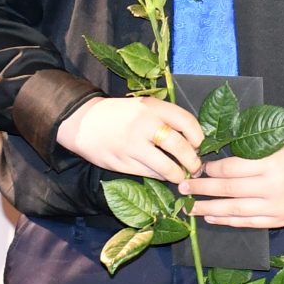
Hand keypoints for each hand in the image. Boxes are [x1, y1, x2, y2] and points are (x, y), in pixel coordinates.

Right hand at [57, 96, 204, 182]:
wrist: (84, 122)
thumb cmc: (121, 115)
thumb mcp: (144, 107)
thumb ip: (165, 118)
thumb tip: (193, 141)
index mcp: (152, 107)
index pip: (186, 122)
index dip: (198, 137)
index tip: (199, 145)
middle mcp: (143, 124)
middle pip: (179, 146)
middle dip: (192, 161)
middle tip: (195, 166)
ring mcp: (132, 145)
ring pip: (165, 166)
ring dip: (177, 175)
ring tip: (181, 177)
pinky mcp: (122, 162)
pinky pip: (149, 173)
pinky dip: (159, 176)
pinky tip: (162, 175)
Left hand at [186, 136, 283, 228]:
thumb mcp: (279, 144)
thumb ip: (253, 153)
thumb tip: (221, 159)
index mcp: (270, 164)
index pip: (231, 168)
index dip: (211, 168)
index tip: (200, 166)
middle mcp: (271, 188)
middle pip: (227, 190)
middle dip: (202, 190)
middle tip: (182, 188)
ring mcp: (275, 207)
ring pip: (233, 210)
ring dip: (208, 210)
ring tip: (190, 208)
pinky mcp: (279, 220)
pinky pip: (247, 222)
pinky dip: (228, 221)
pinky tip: (213, 218)